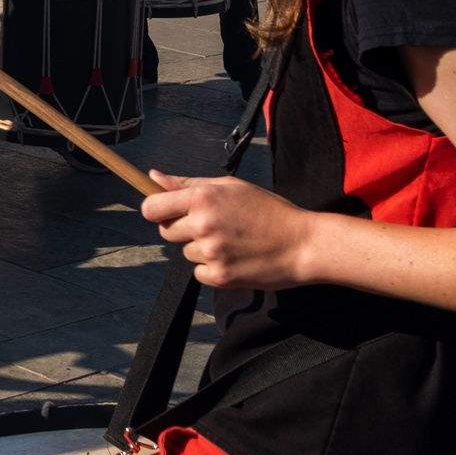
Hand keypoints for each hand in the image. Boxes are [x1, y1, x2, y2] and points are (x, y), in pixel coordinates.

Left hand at [141, 172, 320, 289]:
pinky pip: (199, 272)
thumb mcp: (230, 186)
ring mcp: (210, 253)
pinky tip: (235, 257)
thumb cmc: (269, 210)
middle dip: (183, 228)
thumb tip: (153, 177)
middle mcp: (202, 225)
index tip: (165, 211)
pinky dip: (212, 268)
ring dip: (202, 248)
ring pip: (186, 252)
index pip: (151, 208)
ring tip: (232, 241)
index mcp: (202, 199)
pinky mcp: (219, 277)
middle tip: (214, 225)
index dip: (155, 210)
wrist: (303, 244)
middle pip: (166, 231)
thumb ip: (187, 183)